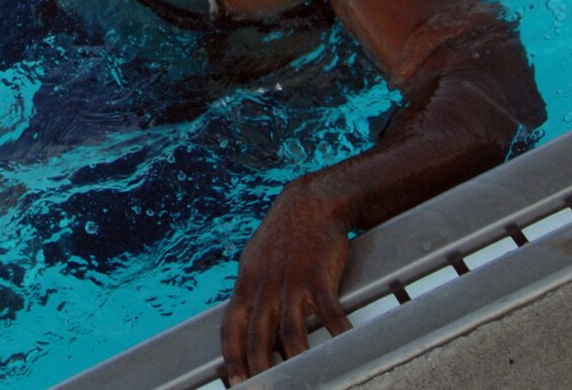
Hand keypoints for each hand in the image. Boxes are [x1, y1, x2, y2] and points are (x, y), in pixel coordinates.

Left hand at [221, 182, 352, 380]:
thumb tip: (252, 332)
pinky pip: (330, 314)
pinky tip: (345, 349)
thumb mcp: (257, 265)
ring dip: (296, 361)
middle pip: (258, 336)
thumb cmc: (283, 240)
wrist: (309, 204)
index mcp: (247, 285)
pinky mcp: (319, 278)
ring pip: (291, 331)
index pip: (231, 328)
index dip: (231, 357)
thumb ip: (254, 297)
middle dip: (260, 369)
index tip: (234, 383)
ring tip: (303, 381)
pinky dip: (338, 335)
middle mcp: (265, 286)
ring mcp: (291, 282)